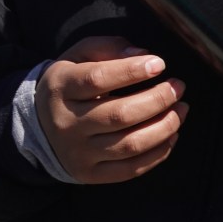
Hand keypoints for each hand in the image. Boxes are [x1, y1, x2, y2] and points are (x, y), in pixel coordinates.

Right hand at [35, 36, 188, 183]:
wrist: (41, 125)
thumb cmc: (72, 83)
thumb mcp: (79, 56)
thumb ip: (108, 48)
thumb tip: (143, 54)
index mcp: (61, 88)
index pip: (97, 79)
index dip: (132, 71)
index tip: (160, 64)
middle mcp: (66, 123)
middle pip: (119, 115)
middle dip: (157, 100)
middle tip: (178, 87)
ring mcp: (78, 152)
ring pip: (130, 145)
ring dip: (165, 127)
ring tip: (181, 109)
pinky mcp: (90, 174)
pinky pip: (131, 169)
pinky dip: (159, 153)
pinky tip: (172, 134)